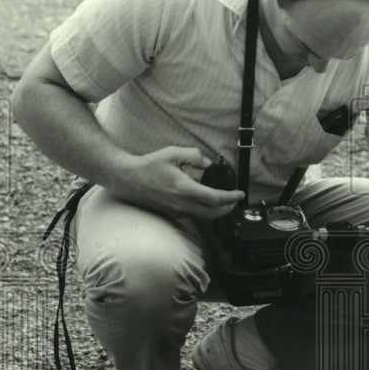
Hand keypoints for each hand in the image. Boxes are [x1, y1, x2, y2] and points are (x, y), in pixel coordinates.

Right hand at [110, 146, 243, 220]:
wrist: (128, 180)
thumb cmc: (149, 166)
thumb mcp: (172, 153)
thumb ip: (194, 156)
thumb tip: (207, 163)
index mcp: (184, 189)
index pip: (214, 198)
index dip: (230, 197)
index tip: (240, 194)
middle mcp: (181, 204)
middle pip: (212, 213)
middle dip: (227, 208)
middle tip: (234, 200)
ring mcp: (176, 211)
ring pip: (203, 216)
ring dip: (216, 211)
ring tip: (223, 202)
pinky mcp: (171, 214)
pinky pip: (192, 215)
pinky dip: (203, 210)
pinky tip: (204, 202)